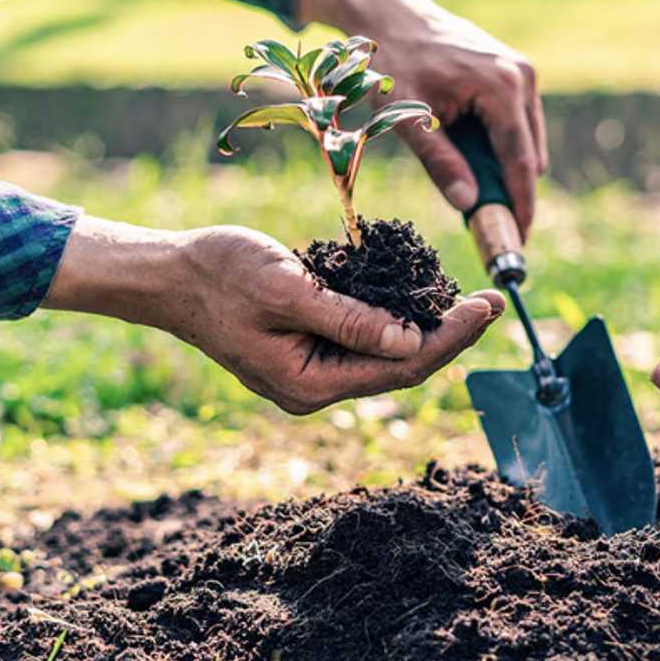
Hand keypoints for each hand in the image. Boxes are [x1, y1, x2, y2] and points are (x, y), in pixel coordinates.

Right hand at [45, 217, 504, 413]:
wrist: (167, 274)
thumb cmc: (219, 275)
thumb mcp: (288, 291)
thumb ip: (349, 320)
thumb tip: (412, 343)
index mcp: (309, 383)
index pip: (401, 369)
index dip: (451, 339)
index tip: (487, 308)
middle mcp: (315, 386)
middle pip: (400, 367)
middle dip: (449, 334)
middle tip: (492, 302)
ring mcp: (311, 369)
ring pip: (385, 354)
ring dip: (427, 327)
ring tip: (469, 301)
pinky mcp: (308, 346)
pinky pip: (363, 338)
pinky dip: (395, 318)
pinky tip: (421, 297)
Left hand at [298, 0, 545, 237]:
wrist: (391, 15)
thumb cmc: (394, 62)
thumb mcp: (409, 117)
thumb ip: (440, 162)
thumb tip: (468, 205)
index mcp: (501, 86)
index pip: (521, 159)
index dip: (521, 203)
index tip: (519, 238)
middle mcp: (521, 76)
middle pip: (530, 153)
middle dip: (511, 188)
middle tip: (484, 220)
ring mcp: (522, 72)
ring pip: (527, 140)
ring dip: (504, 166)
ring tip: (469, 181)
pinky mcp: (515, 73)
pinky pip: (518, 124)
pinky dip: (499, 144)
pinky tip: (468, 148)